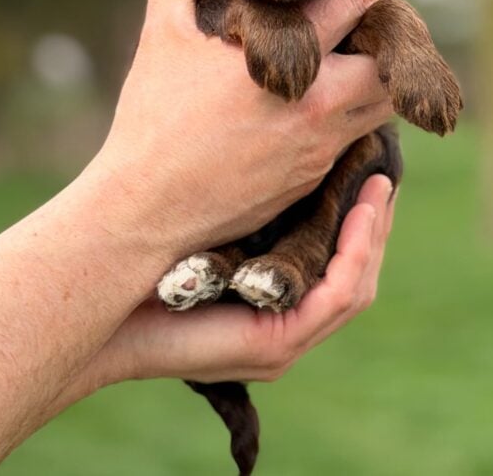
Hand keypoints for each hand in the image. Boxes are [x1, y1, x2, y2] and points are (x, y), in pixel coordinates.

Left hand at [88, 175, 395, 386]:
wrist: (108, 309)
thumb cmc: (152, 262)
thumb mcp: (215, 227)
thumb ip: (250, 209)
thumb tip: (275, 151)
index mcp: (276, 300)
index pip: (336, 263)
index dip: (358, 220)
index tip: (367, 171)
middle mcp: (288, 322)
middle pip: (356, 274)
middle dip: (375, 222)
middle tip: (384, 174)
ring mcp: (288, 336)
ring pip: (356, 284)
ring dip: (374, 232)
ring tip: (380, 185)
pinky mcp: (280, 341)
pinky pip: (339, 294)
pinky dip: (356, 251)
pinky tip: (360, 211)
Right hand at [95, 0, 397, 257]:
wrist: (150, 208)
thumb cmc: (154, 121)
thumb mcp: (161, 39)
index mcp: (283, 61)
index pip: (349, 8)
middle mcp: (316, 105)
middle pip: (386, 64)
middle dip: (386, 40)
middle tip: (374, 23)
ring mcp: (320, 147)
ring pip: (381, 107)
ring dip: (377, 82)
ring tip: (358, 61)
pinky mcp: (314, 177)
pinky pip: (355, 139)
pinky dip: (354, 116)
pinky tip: (330, 104)